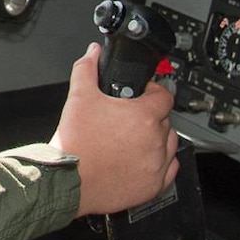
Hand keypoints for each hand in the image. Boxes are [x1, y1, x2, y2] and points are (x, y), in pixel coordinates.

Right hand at [48, 42, 178, 216]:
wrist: (69, 182)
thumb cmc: (76, 144)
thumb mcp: (78, 97)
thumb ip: (87, 69)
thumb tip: (93, 53)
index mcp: (144, 116)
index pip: (164, 95)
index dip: (152, 91)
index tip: (142, 94)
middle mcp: (156, 140)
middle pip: (165, 119)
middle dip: (150, 115)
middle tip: (129, 119)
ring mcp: (157, 165)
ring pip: (170, 144)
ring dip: (157, 138)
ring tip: (134, 139)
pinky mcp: (153, 186)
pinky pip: (170, 169)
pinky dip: (160, 163)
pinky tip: (142, 159)